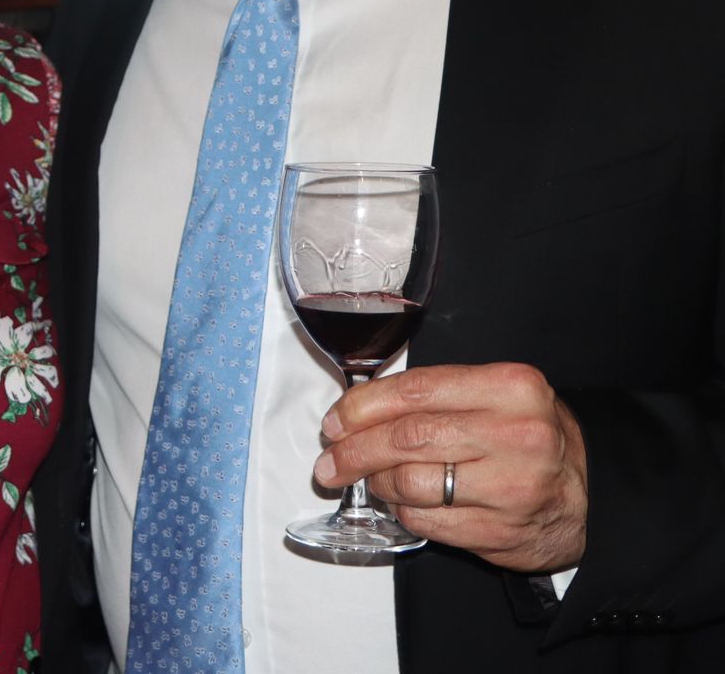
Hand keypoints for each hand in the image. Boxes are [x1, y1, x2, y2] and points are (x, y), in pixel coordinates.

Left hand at [314, 362, 587, 573]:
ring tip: (372, 480)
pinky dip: (404, 512)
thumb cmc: (526, 438)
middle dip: (355, 451)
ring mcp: (512, 487)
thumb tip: (352, 413)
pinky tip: (405, 504)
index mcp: (511, 387)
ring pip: (410, 483)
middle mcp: (517, 434)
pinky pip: (426, 522)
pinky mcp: (502, 532)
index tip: (334, 422)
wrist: (589, 497)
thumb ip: (433, 397)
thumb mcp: (495, 398)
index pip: (414, 391)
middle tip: (330, 462)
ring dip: (378, 483)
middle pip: (406, 438)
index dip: (361, 407)